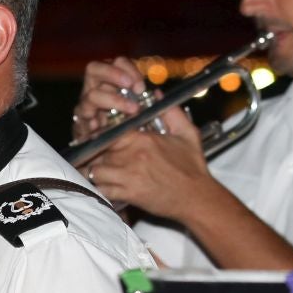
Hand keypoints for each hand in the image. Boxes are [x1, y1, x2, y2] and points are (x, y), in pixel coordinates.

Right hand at [69, 57, 147, 155]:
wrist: (121, 163)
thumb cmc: (140, 137)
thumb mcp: (155, 120)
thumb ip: (156, 106)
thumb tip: (157, 94)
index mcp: (114, 84)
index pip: (117, 63)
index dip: (128, 69)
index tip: (141, 86)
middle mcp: (97, 91)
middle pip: (94, 69)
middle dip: (113, 75)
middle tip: (134, 88)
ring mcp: (86, 108)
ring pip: (91, 95)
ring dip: (112, 100)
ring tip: (131, 111)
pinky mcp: (80, 127)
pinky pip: (81, 119)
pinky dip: (92, 122)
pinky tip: (103, 126)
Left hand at [83, 103, 213, 220]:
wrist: (197, 198)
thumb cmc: (192, 168)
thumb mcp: (187, 134)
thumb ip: (171, 112)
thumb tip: (157, 94)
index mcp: (142, 139)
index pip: (109, 131)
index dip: (103, 134)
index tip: (103, 138)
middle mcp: (131, 156)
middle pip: (98, 150)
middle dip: (96, 153)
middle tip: (97, 155)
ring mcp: (128, 176)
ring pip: (96, 170)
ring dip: (96, 171)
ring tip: (101, 171)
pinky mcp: (128, 194)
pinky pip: (102, 190)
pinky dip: (101, 188)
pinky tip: (107, 186)